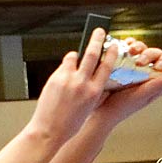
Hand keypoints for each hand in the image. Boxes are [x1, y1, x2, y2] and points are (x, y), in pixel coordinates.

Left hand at [28, 28, 127, 145]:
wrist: (48, 132)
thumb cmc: (68, 125)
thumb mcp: (88, 107)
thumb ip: (91, 90)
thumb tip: (90, 74)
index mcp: (95, 92)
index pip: (107, 66)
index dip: (111, 53)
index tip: (113, 45)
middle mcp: (83, 83)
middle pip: (92, 53)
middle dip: (97, 39)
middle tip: (99, 30)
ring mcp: (68, 80)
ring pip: (74, 56)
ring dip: (76, 54)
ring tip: (75, 57)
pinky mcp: (55, 79)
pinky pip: (63, 66)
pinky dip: (65, 66)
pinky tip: (64, 71)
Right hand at [94, 40, 161, 126]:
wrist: (99, 109)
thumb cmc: (120, 107)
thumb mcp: (141, 96)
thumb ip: (158, 86)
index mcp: (156, 81)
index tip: (157, 65)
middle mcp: (146, 72)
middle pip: (155, 54)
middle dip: (149, 54)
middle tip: (139, 61)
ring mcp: (134, 66)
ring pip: (142, 49)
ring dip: (138, 46)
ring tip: (130, 51)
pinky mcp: (122, 61)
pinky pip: (128, 47)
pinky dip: (127, 44)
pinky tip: (124, 46)